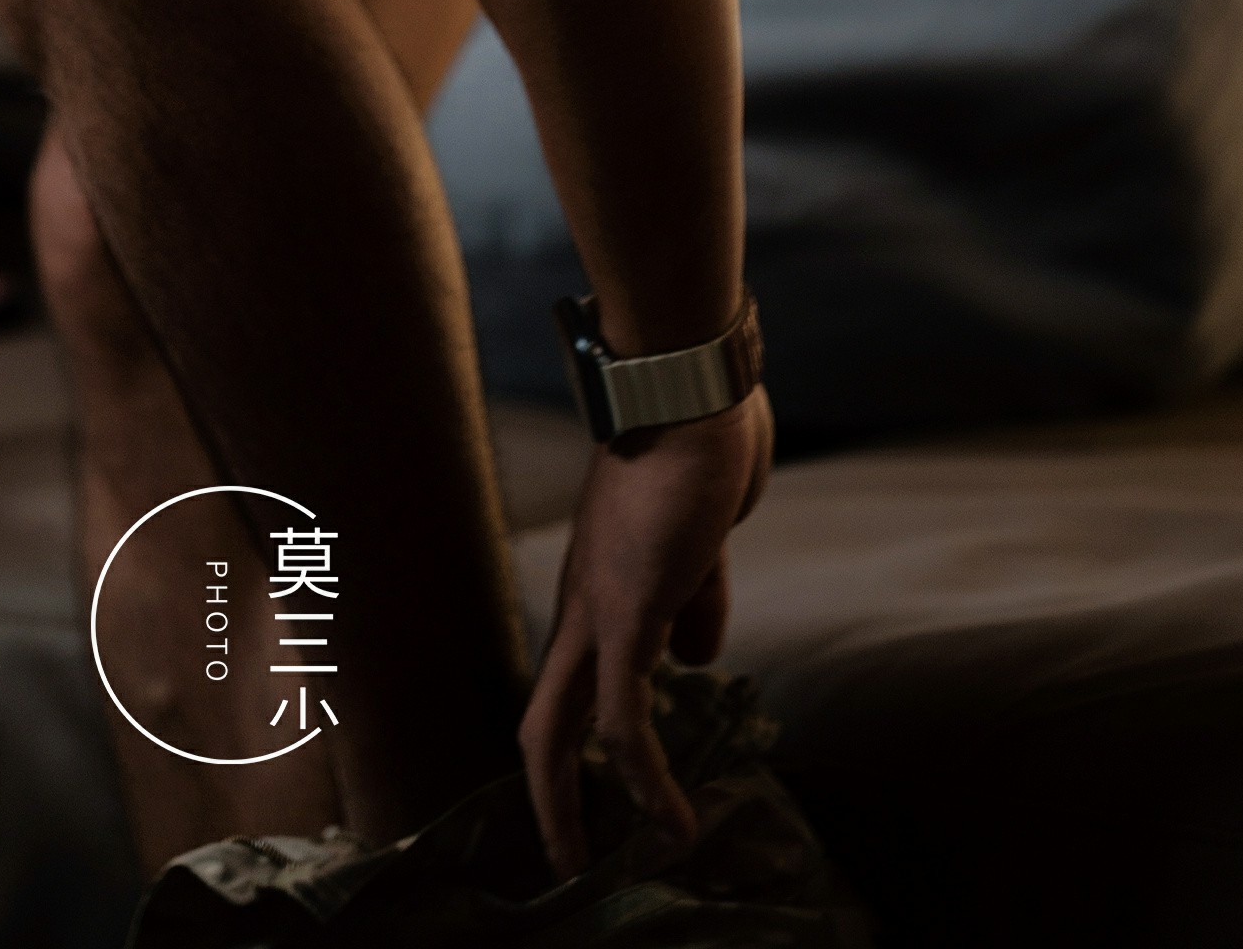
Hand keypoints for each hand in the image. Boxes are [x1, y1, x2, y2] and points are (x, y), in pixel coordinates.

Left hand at [517, 385, 773, 878]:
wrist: (689, 383)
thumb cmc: (701, 439)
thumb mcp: (703, 538)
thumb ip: (697, 597)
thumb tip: (695, 657)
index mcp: (601, 583)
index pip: (568, 675)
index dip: (573, 741)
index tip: (596, 795)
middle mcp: (583, 602)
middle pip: (539, 718)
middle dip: (549, 797)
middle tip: (570, 859)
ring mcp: (598, 608)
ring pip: (558, 730)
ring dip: (578, 806)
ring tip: (617, 860)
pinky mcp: (628, 613)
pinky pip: (622, 721)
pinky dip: (644, 782)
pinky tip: (673, 822)